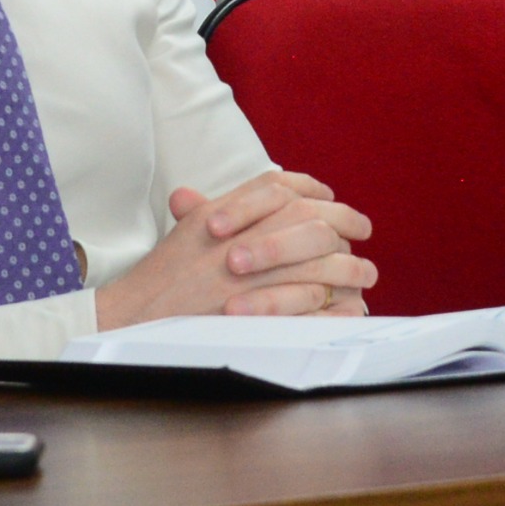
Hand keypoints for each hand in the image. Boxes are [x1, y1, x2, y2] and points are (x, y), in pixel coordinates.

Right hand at [97, 171, 376, 326]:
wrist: (138, 318)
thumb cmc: (163, 278)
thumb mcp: (189, 230)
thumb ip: (225, 204)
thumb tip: (262, 188)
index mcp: (226, 212)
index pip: (280, 186)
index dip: (312, 190)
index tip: (331, 199)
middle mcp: (242, 239)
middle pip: (308, 219)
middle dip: (343, 223)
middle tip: (362, 228)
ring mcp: (252, 278)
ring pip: (318, 264)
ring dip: (348, 268)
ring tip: (366, 273)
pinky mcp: (260, 315)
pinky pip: (310, 306)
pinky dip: (334, 306)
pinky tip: (350, 306)